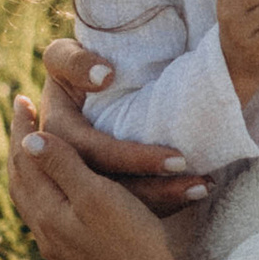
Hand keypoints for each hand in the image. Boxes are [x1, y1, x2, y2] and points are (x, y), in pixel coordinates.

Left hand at [7, 115, 197, 259]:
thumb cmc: (134, 240)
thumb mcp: (97, 197)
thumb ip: (62, 168)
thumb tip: (28, 141)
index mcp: (48, 214)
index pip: (22, 163)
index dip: (20, 129)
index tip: (21, 99)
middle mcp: (47, 234)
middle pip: (21, 183)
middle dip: (19, 148)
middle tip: (21, 116)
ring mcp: (63, 251)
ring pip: (34, 202)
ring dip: (31, 171)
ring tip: (33, 149)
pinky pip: (50, 218)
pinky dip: (46, 192)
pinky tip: (59, 192)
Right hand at [36, 37, 209, 214]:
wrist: (89, 75)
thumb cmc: (77, 61)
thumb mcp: (65, 55)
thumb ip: (74, 61)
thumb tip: (103, 77)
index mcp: (55, 135)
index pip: (94, 153)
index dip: (133, 159)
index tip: (178, 159)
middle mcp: (66, 163)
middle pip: (110, 188)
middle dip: (156, 189)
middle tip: (200, 184)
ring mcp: (85, 178)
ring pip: (123, 202)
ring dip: (166, 198)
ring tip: (204, 188)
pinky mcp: (105, 184)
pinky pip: (132, 204)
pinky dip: (165, 200)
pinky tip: (195, 193)